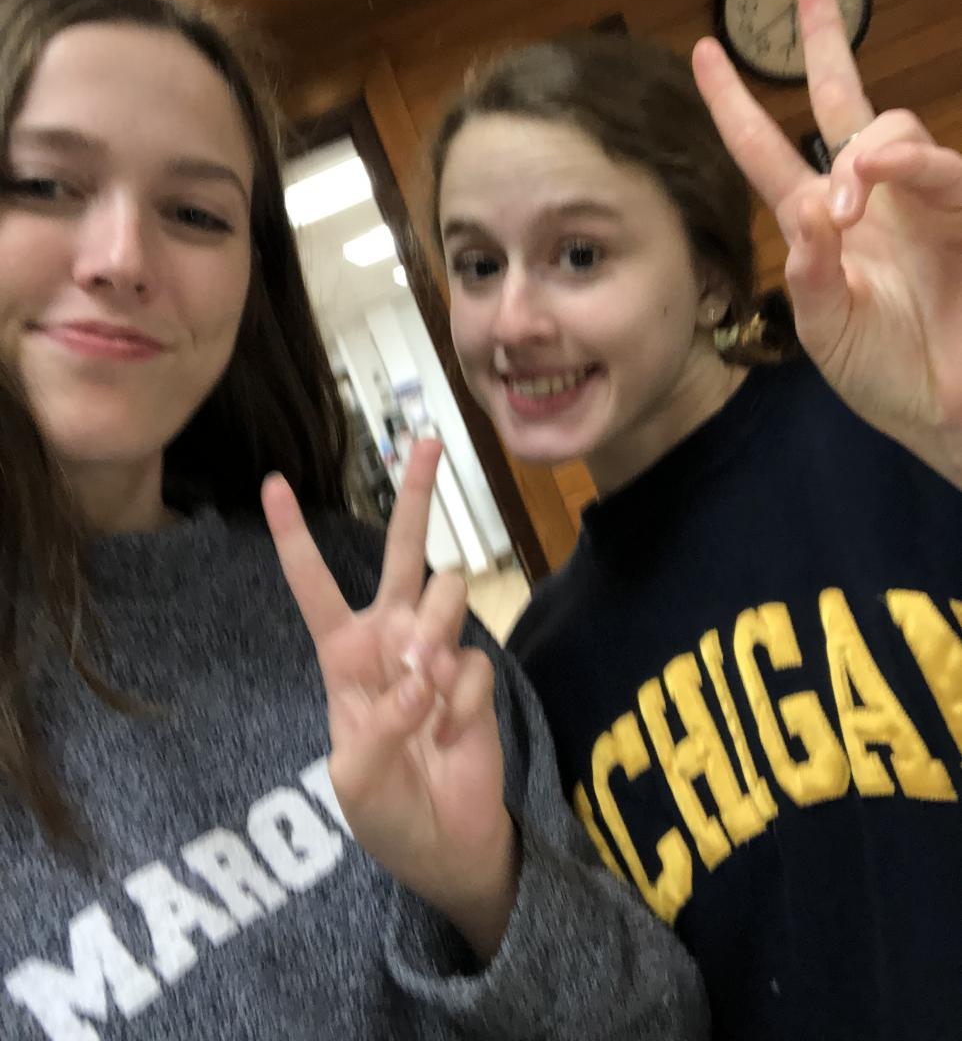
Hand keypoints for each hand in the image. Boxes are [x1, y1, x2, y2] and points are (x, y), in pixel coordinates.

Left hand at [262, 440, 517, 959]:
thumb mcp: (357, 779)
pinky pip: (472, 660)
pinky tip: (452, 731)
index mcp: (345, 654)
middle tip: (428, 440)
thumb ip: (383, 722)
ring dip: (435, 636)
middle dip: (415, 494)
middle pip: (403, 550)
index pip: (315, 586)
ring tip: (426, 695)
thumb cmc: (385, 811)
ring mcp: (437, 651)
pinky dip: (460, 699)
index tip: (274, 482)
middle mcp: (392, 638)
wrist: (447, 843)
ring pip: (445, 594)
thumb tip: (421, 672)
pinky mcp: (474, 671)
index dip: (295, 536)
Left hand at [692, 0, 961, 486]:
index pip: (770, 153)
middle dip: (827, 46)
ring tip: (847, 195)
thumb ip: (811, 275)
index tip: (702, 53)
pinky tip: (883, 176)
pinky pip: (950, 178)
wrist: (944, 414)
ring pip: (896, 134)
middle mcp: (871, 202)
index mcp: (823, 224)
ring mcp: (923, 205)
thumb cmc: (884, 373)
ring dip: (867, 154)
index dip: (737, 105)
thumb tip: (806, 207)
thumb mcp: (826, 331)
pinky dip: (915, 170)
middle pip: (847, 107)